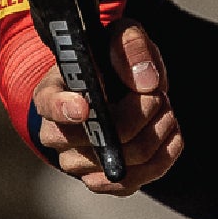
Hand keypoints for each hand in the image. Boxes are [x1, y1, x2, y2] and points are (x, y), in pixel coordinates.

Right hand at [32, 17, 182, 195]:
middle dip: (143, 111)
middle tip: (156, 92)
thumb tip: (146, 83)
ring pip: (128, 157)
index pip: (49, 104)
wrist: (110, 90)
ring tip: (163, 107)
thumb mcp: (119, 37)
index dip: (64, 108)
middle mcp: (56, 134)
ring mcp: (76, 162)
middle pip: (102, 136)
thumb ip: (130, 47)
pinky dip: (164, 154)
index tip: (83, 106)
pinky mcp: (101, 181)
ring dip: (158, 129)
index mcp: (51, 93)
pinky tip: (168, 132)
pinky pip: (137, 180)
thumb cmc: (109, 61)